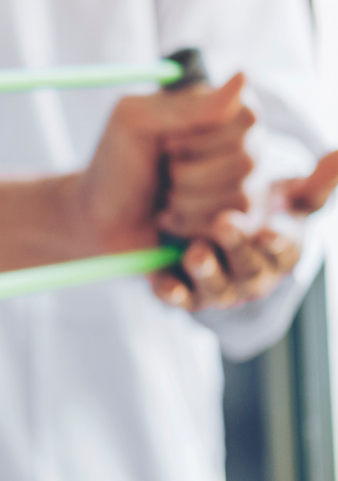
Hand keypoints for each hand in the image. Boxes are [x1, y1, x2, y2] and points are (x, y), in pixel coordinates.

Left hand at [72, 74, 252, 253]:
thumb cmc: (116, 164)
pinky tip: (171, 219)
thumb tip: (243, 77)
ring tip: (164, 198)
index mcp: (220, 109)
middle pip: (246, 161)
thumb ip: (187, 106)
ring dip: (186, 201)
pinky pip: (235, 228)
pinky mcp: (235, 223)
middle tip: (162, 173)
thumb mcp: (135, 122)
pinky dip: (192, 225)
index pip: (246, 119)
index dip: (199, 138)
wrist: (99, 219)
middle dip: (188, 174)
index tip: (165, 144)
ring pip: (240, 197)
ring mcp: (244, 185)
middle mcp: (242, 144)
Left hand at [151, 150, 337, 310]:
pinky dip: (172, 293)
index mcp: (280, 251)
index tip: (270, 229)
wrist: (219, 233)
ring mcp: (219, 287)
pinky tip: (162, 283)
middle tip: (224, 223)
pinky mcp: (185, 293)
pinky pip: (178, 297)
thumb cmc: (261, 212)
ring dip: (206, 271)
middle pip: (249, 267)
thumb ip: (317, 183)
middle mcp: (252, 274)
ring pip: (214, 286)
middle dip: (238, 247)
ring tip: (195, 252)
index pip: (283, 248)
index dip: (277, 241)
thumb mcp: (289, 197)